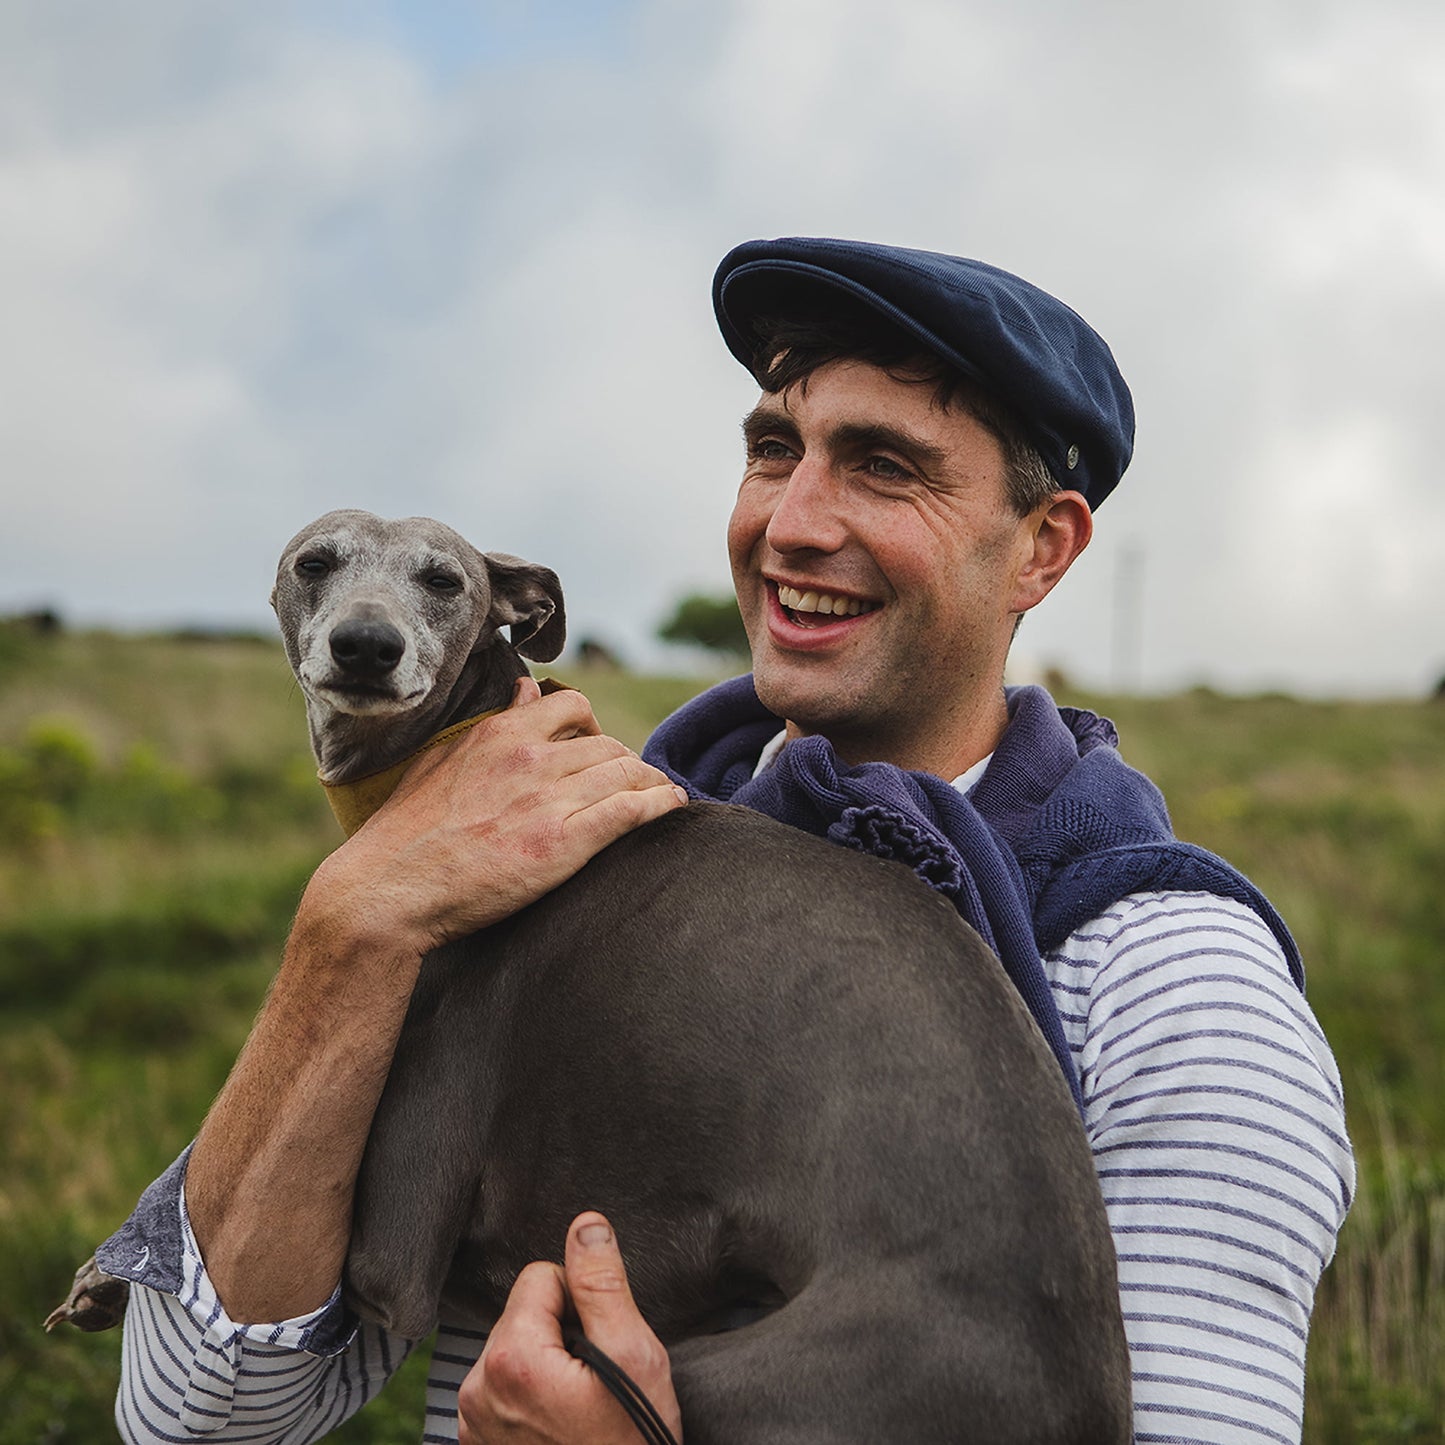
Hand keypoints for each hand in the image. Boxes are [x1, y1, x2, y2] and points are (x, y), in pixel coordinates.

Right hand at [310, 677, 686, 953]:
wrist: (389, 891)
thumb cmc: (406, 834)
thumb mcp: (442, 760)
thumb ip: (490, 726)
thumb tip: (527, 693)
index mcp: (500, 735)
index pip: (571, 706)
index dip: (592, 726)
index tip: (595, 749)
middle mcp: (529, 758)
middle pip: (608, 743)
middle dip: (625, 762)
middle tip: (630, 785)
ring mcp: (548, 799)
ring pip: (628, 772)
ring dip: (651, 783)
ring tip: (660, 796)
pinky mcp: (564, 843)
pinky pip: (633, 810)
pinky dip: (661, 805)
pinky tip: (672, 808)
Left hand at [458, 1212, 682, 1443]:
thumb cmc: (632, 1443)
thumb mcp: (634, 1355)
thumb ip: (603, 1283)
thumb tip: (586, 1225)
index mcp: (511, 1359)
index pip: (539, 1276)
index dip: (580, 1300)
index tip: (599, 1345)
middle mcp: (477, 1388)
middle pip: (523, 1312)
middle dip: (560, 1330)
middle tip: (593, 1379)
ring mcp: (473, 1422)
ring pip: (514, 1348)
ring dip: (546, 1363)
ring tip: (579, 1405)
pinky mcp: (479, 1444)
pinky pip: (503, 1388)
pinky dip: (531, 1395)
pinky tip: (560, 1425)